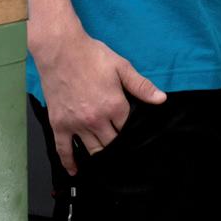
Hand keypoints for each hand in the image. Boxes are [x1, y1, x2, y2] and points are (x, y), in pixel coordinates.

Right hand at [31, 18, 165, 175]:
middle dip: (118, 146)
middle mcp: (96, 120)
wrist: (61, 50)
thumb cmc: (91, 55)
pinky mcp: (59, 125)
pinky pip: (64, 149)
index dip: (131, 132)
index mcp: (114, 106)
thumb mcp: (121, 67)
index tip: (133, 135)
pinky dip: (69, 162)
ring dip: (100, 157)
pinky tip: (75, 170)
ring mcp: (76, 124)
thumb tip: (161, 99)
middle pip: (112, 143)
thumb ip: (141, 86)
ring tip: (107, 162)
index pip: (128, 129)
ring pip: (92, 150)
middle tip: (123, 151)